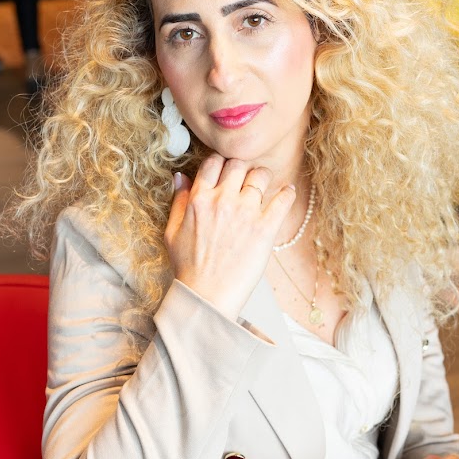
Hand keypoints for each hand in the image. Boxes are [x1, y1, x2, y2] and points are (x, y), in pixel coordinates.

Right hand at [165, 154, 295, 320]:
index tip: (226, 171)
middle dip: (242, 168)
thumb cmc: (188, 268)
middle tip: (246, 179)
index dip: (221, 163)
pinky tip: (286, 192)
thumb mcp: (172, 232)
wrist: (206, 296)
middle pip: (238, 164)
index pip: (213, 162)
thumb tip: (180, 177)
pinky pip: (283, 199)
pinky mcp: (265, 228)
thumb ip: (178, 201)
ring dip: (262, 177)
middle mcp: (222, 201)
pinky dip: (287, 192)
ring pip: (260, 175)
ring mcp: (245, 213)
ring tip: (264, 186)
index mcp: (198, 200)